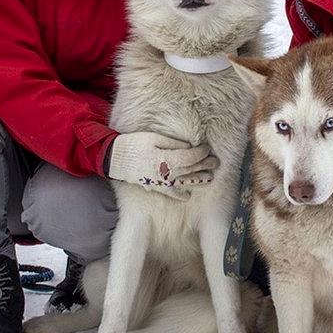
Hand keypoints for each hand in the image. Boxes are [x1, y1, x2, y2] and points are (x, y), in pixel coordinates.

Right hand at [105, 131, 219, 199]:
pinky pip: (170, 193)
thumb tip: (190, 147)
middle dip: (205, 165)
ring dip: (198, 180)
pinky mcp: (154, 186)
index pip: (190, 156)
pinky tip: (188, 196)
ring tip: (210, 178)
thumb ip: (173, 143)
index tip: (207, 148)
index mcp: (166, 158)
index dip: (201, 152)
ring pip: (184, 182)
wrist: (115, 158)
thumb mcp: (153, 137)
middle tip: (216, 162)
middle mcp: (165, 172)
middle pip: (190, 169)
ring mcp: (160, 181)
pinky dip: (179, 194)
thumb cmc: (134, 144)